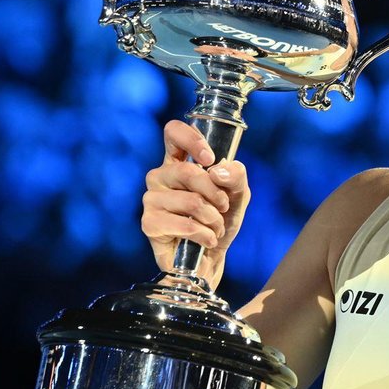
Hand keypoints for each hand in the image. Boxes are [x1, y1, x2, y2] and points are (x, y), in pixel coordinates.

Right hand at [141, 120, 250, 280]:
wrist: (212, 255)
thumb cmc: (221, 219)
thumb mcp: (238, 194)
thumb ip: (236, 175)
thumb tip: (216, 171)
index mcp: (178, 162)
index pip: (173, 133)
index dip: (191, 140)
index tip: (210, 159)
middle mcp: (161, 176)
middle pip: (188, 171)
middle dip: (216, 194)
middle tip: (222, 207)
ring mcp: (151, 199)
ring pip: (191, 201)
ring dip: (213, 219)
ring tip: (214, 227)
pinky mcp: (149, 223)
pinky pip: (184, 224)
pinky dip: (204, 234)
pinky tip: (205, 240)